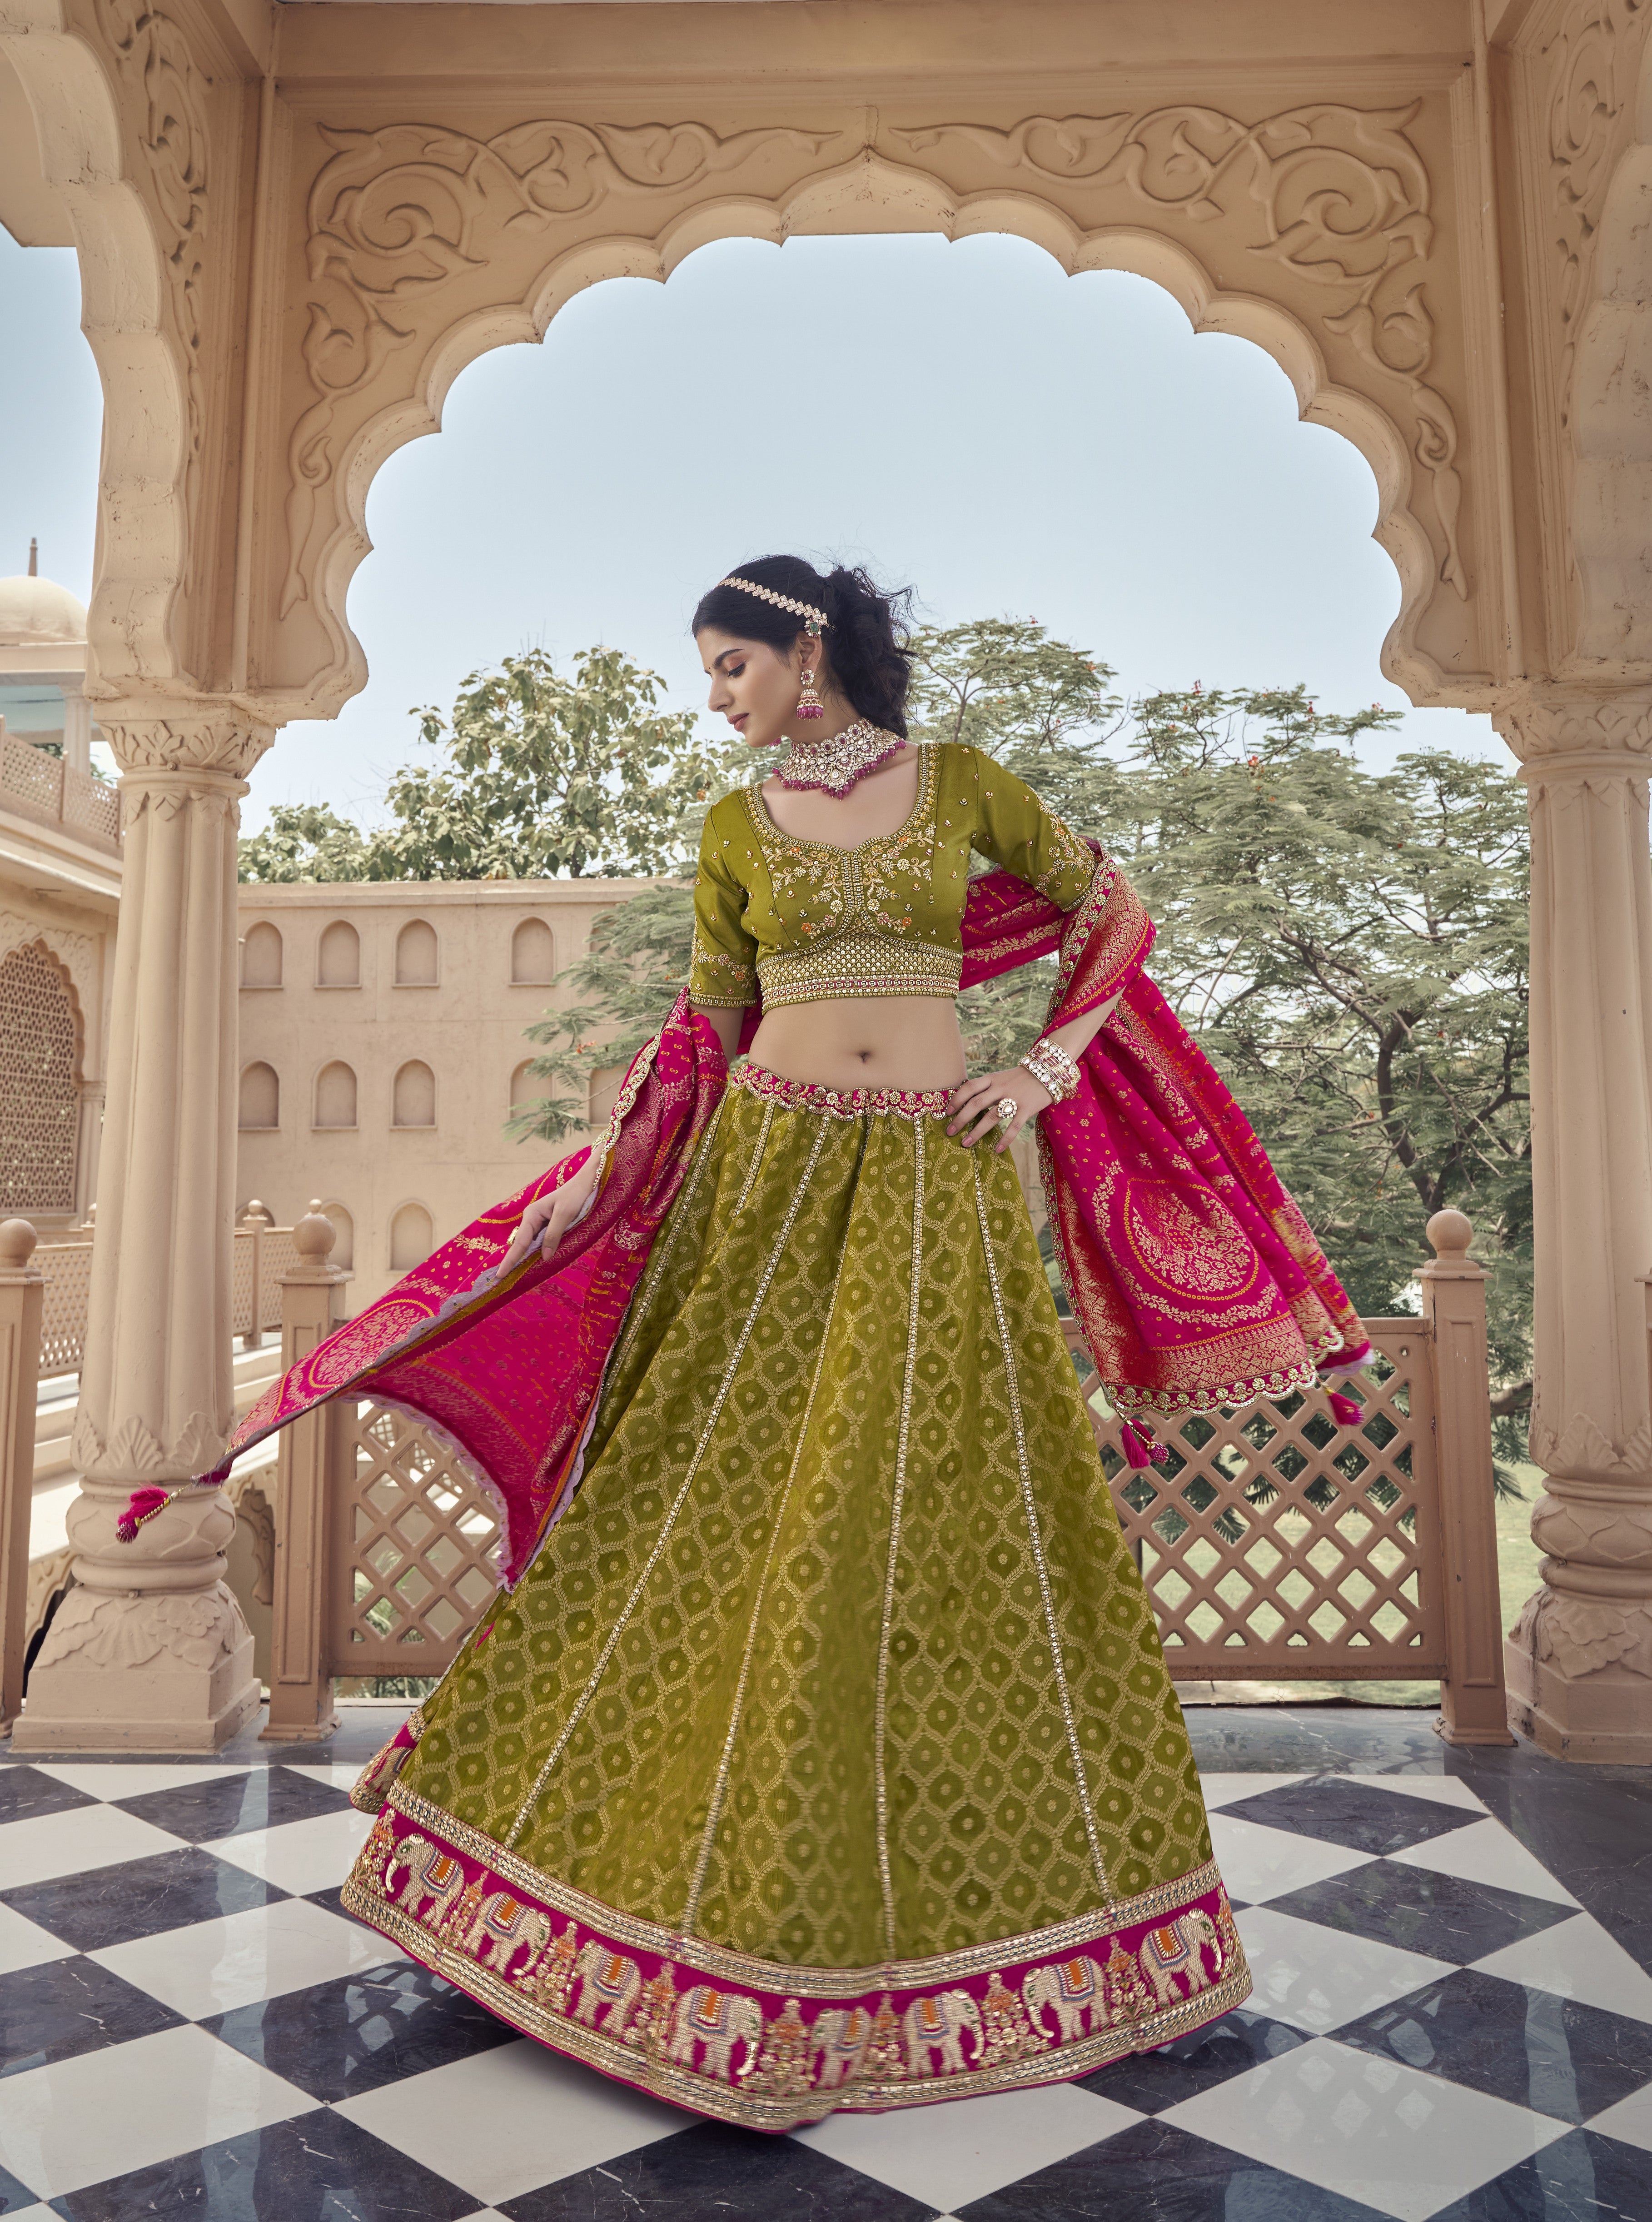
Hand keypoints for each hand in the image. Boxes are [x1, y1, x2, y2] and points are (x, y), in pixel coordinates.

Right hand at [498, 1160, 598, 1276]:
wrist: (585, 1183)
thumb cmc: (575, 1196)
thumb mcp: (564, 1215)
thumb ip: (553, 1235)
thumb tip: (544, 1257)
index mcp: (532, 1215)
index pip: (519, 1242)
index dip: (510, 1260)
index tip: (500, 1275)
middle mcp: (532, 1219)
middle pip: (521, 1244)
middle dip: (513, 1261)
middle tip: (502, 1279)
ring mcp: (538, 1222)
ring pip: (530, 1244)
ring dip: (525, 1257)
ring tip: (513, 1274)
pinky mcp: (547, 1225)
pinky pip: (539, 1241)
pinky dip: (537, 1251)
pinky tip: (534, 1261)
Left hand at [946, 1067, 1051, 1150]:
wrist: (1048, 1072)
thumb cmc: (1020, 1078)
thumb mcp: (1001, 1077)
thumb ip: (986, 1088)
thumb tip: (966, 1103)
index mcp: (992, 1079)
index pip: (970, 1087)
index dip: (957, 1099)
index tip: (947, 1112)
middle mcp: (1001, 1088)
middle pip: (977, 1103)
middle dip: (961, 1118)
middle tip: (950, 1132)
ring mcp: (1014, 1098)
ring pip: (992, 1116)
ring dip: (977, 1131)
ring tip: (966, 1143)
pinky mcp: (1027, 1109)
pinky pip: (1014, 1126)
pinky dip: (1005, 1139)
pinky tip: (997, 1149)